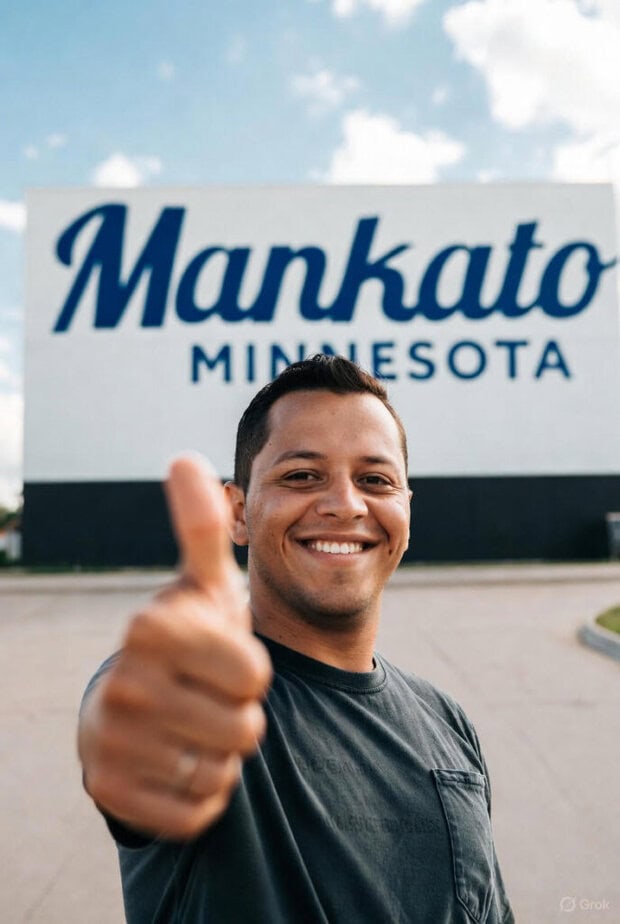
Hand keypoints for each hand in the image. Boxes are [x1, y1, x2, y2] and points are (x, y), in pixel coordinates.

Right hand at [77, 455, 271, 839]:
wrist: (136, 706)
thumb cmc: (187, 641)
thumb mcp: (203, 586)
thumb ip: (203, 527)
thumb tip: (186, 458)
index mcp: (150, 627)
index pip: (255, 675)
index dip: (252, 671)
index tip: (223, 658)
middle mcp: (121, 684)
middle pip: (244, 729)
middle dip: (241, 717)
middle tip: (211, 697)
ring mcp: (109, 742)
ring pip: (220, 772)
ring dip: (222, 755)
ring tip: (196, 726)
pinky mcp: (109, 793)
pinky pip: (196, 812)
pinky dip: (202, 795)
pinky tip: (179, 762)